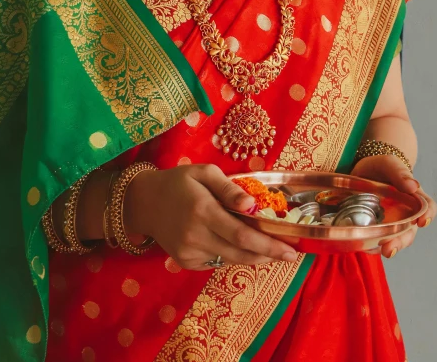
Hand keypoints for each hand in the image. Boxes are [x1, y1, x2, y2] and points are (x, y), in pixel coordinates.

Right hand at [125, 164, 298, 269]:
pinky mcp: (185, 262)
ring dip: (254, 257)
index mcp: (203, 210)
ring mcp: (189, 252)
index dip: (269, 245)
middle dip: (269, 256)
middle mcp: (196, 235)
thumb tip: (253, 206)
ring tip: (273, 251)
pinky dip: (232, 255)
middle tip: (291, 255)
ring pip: (230, 260)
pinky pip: (216, 261)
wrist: (145, 202)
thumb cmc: (179, 182)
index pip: (241, 235)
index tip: (291, 249)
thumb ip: (230, 189)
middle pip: (240, 253)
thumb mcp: (204, 173)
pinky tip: (238, 245)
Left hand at [350, 155, 436, 258]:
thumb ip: (399, 173)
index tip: (422, 221)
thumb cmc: (381, 167)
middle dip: (401, 241)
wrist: (363, 171)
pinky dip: (372, 246)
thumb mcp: (388, 164)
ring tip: (380, 251)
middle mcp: (405, 214)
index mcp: (414, 197)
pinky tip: (365, 246)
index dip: (428, 215)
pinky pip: (376, 241)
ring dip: (389, 247)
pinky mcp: (376, 228)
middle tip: (390, 249)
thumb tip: (413, 186)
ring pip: (394, 239)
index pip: (428, 207)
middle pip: (409, 232)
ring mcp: (391, 223)